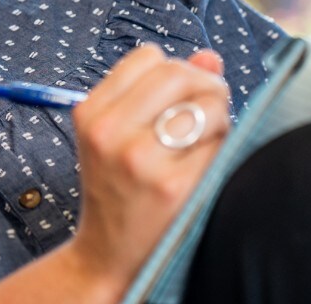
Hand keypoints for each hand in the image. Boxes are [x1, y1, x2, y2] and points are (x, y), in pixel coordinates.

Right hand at [62, 44, 232, 286]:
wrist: (109, 254)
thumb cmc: (119, 188)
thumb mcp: (119, 134)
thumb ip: (159, 91)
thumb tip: (210, 57)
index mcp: (90, 113)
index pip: (148, 57)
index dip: (174, 70)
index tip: (182, 94)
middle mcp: (109, 133)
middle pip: (179, 74)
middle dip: (205, 86)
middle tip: (211, 110)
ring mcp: (139, 160)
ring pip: (206, 105)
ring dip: (219, 117)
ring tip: (206, 140)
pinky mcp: (172, 186)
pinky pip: (218, 143)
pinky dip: (221, 147)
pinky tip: (206, 164)